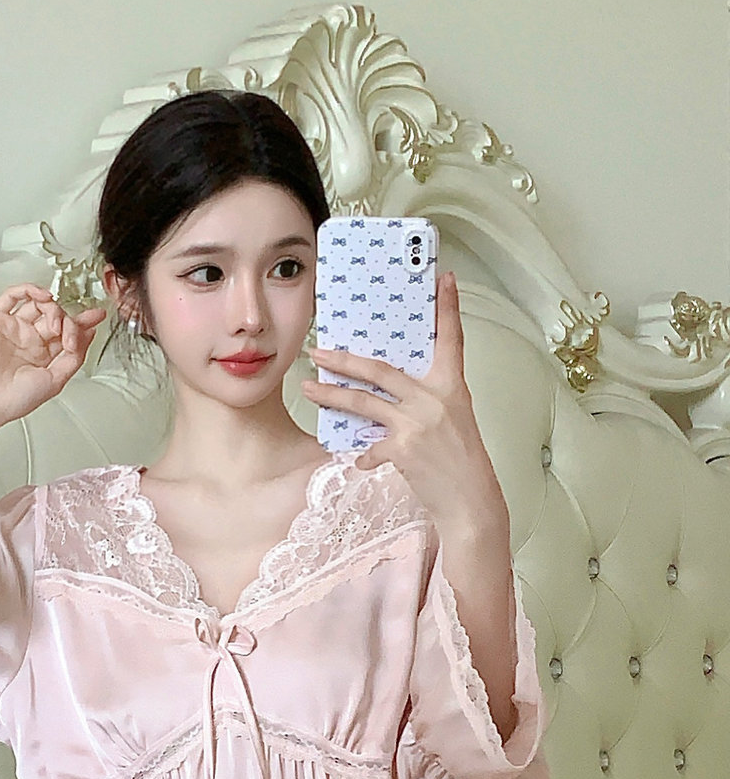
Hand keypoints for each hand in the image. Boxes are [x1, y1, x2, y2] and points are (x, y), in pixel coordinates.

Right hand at [0, 285, 104, 453]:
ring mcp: (14, 329)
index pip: (65, 332)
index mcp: (43, 356)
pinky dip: (29, 290)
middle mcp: (29, 341)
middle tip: (70, 333)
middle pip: (55, 316)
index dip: (82, 322)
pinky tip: (43, 296)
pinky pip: (13, 296)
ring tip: (56, 324)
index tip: (97, 316)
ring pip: (38, 304)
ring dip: (53, 308)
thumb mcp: (57, 380)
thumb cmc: (15, 399)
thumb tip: (88, 335)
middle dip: (69, 320)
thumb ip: (74, 357)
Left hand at [299, 271, 507, 541]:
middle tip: (318, 350)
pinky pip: (370, 448)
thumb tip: (390, 394)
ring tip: (309, 388)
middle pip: (381, 370)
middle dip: (344, 360)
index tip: (443, 278)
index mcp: (452, 386)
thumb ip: (425, 400)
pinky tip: (358, 460)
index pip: (451, 339)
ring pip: (364, 402)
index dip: (448, 308)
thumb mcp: (453, 420)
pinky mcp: (404, 450)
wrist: (470, 499)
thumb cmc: (460, 461)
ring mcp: (417, 423)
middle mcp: (434, 399)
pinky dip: (362, 455)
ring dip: (332, 395)